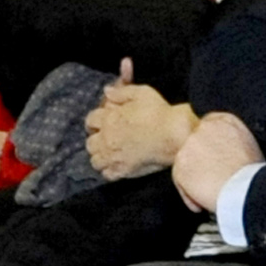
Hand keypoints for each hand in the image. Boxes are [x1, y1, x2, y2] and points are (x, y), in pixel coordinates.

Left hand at [83, 59, 196, 179]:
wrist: (175, 135)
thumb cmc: (160, 113)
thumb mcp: (141, 93)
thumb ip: (121, 92)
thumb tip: (107, 91)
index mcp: (109, 119)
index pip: (90, 120)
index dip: (96, 121)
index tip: (102, 122)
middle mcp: (107, 139)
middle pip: (90, 143)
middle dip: (96, 140)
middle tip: (107, 139)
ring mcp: (114, 156)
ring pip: (95, 160)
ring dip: (101, 156)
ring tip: (111, 154)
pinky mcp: (123, 170)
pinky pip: (107, 174)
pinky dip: (110, 171)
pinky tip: (118, 165)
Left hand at [170, 111, 262, 211]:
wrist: (246, 189)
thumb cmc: (254, 174)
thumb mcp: (251, 146)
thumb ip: (233, 141)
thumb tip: (227, 150)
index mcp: (224, 121)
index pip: (209, 129)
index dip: (212, 149)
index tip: (217, 161)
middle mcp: (204, 129)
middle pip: (196, 146)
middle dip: (203, 164)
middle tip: (216, 179)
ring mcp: (189, 147)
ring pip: (187, 164)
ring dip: (197, 180)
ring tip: (214, 193)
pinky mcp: (180, 166)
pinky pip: (180, 181)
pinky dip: (189, 195)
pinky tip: (203, 202)